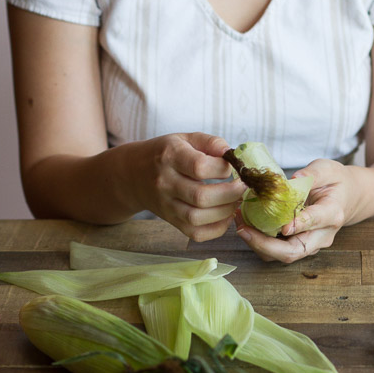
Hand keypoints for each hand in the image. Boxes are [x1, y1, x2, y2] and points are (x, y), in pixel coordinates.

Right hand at [131, 132, 246, 241]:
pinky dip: (216, 229)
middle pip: (201, 197)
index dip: (222, 168)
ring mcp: (166, 205)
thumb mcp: (184, 138)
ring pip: (198, 218)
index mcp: (170, 156)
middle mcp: (165, 182)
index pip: (200, 167)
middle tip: (242, 187)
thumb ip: (210, 142)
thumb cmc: (164, 154)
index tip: (231, 166)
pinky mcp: (171, 221)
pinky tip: (225, 215)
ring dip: (225, 212)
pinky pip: (196, 233)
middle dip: (230, 193)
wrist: (131, 174)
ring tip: (235, 200)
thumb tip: (231, 153)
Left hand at [234, 159, 354, 262]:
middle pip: (295, 250)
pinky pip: (275, 251)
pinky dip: (258, 242)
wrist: (345, 197)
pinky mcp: (297, 245)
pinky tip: (244, 224)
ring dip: (258, 244)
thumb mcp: (328, 169)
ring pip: (282, 255)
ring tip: (239, 224)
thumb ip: (312, 174)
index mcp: (332, 213)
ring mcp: (309, 244)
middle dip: (267, 245)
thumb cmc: (335, 181)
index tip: (284, 225)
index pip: (316, 221)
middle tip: (244, 230)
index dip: (300, 224)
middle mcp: (321, 235)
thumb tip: (293, 180)